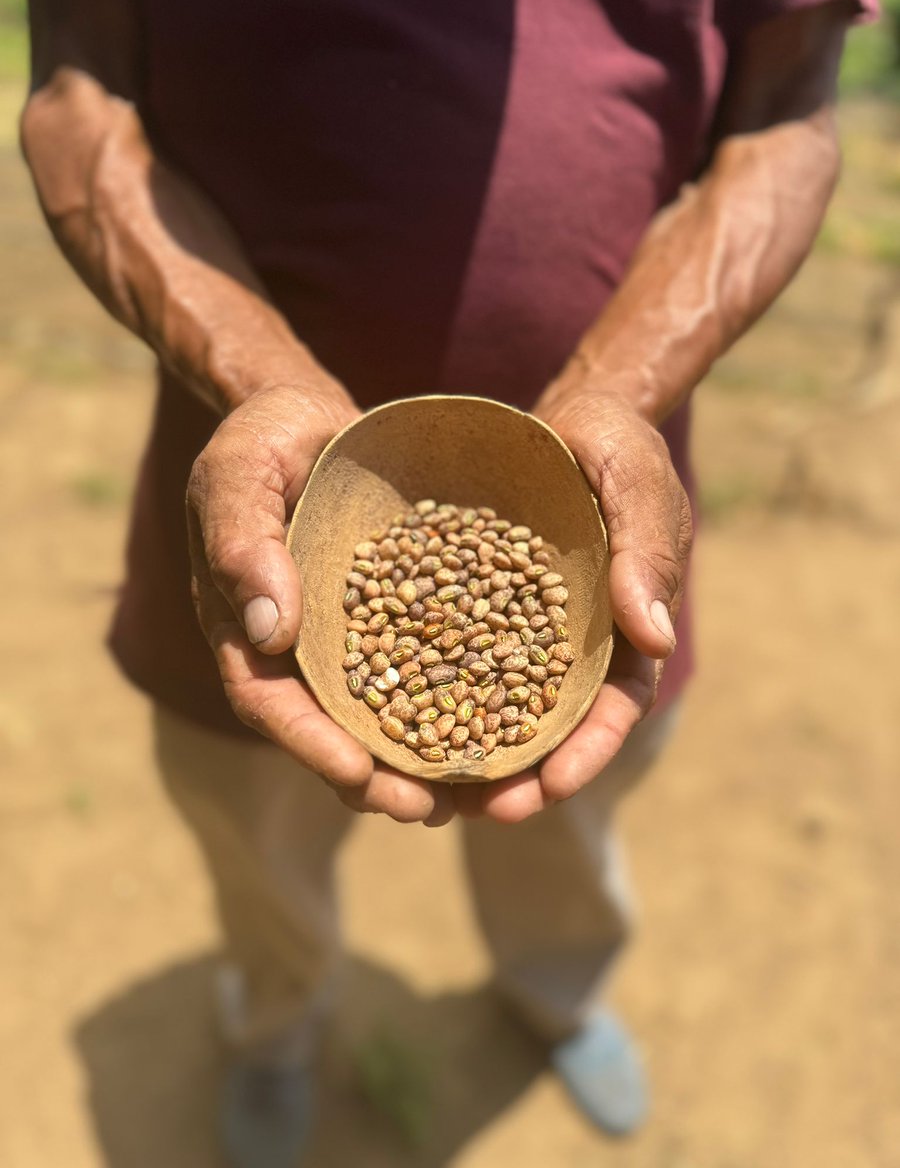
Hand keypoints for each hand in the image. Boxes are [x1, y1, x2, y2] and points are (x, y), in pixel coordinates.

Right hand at [185, 383, 457, 826]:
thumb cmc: (267, 436)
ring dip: (422, 757)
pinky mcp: (398, 618)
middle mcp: (297, 646)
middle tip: (426, 808)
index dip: (310, 743)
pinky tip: (505, 723)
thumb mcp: (241, 471)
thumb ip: (241, 541)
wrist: (317, 418)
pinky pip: (428, 667)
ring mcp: (348, 636)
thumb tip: (265, 632)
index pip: (269, 700)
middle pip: (330, 728)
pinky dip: (459, 699)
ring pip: (383, 712)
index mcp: (244, 623)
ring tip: (474, 794)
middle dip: (375, 775)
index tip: (355, 776)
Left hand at [455, 389, 691, 822]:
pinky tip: (391, 720)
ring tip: (431, 793)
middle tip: (487, 811)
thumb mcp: (636, 481)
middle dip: (524, 774)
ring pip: (495, 707)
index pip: (612, 706)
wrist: (558, 424)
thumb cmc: (613, 446)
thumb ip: (646, 549)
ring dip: (469, 753)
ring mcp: (518, 632)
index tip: (555, 786)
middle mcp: (572, 644)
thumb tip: (652, 637)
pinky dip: (428, 694)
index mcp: (623, 630)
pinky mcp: (472, 612)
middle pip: (550, 726)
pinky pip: (449, 660)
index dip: (587, 750)